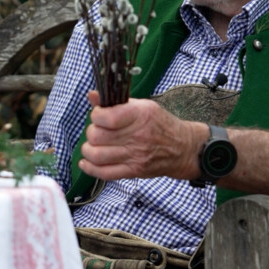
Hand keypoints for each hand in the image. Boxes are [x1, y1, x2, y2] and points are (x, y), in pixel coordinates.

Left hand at [78, 91, 204, 180]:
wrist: (183, 148)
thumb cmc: (160, 124)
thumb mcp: (143, 107)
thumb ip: (115, 102)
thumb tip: (92, 95)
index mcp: (140, 116)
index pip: (107, 118)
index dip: (96, 116)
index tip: (99, 115)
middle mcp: (137, 136)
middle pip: (97, 137)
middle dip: (92, 132)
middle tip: (97, 130)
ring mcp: (135, 156)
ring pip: (97, 155)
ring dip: (88, 150)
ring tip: (92, 145)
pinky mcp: (133, 171)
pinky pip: (104, 173)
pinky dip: (90, 168)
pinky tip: (86, 162)